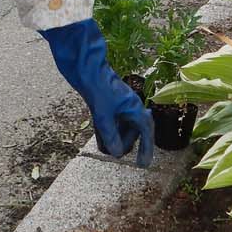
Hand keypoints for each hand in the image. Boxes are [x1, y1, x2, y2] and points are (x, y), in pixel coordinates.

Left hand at [42, 19, 154, 166]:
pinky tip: (100, 138)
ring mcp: (118, 104)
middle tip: (115, 153)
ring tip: (105, 147)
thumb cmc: (97, 87)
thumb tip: (117, 154)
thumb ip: (110, 135)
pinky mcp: (107, 102)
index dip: (146, 149)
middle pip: (133, 131)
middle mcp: (129, 106)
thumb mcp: (102, 115)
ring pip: (121, 126)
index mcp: (134, 107)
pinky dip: (107, 130)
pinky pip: (112, 121)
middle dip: (125, 143)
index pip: (146, 132)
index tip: (142, 165)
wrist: (85, 66)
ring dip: (114, 137)